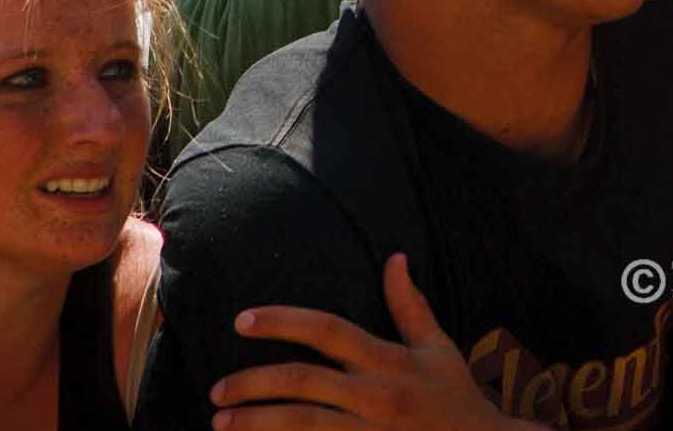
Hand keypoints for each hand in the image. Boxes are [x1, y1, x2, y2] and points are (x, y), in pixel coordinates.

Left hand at [210, 254, 534, 429]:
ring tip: (221, 421)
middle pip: (301, 382)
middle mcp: (376, 394)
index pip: (328, 330)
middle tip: (217, 389)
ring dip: (254, 422)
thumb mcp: (437, 347)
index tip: (242, 321)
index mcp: (390, 360)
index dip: (282, 322)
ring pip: (299, 423)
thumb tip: (395, 258)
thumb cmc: (455, 396)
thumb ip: (410, 306)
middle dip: (251, 383)